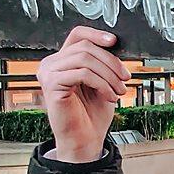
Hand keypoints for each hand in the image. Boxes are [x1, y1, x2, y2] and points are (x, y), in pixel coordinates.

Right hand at [36, 27, 130, 162]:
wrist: (85, 139)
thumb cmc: (92, 113)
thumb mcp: (102, 80)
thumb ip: (102, 62)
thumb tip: (114, 44)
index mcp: (63, 60)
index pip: (77, 34)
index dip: (96, 34)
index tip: (114, 41)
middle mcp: (51, 64)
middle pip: (86, 47)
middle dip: (111, 62)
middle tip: (125, 78)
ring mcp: (48, 73)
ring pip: (86, 59)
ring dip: (109, 75)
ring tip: (119, 91)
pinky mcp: (51, 84)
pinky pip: (83, 73)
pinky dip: (102, 84)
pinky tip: (109, 97)